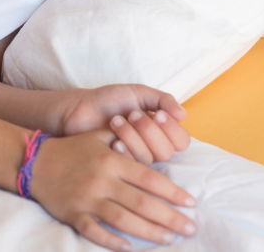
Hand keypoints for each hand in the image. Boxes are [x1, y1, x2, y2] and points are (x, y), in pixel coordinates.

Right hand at [31, 130, 196, 249]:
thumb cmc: (71, 149)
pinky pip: (94, 231)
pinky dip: (111, 241)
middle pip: (142, 202)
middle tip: (190, 228)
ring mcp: (87, 198)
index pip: (149, 178)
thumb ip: (124, 140)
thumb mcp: (97, 137)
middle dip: (170, 217)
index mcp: (112, 159)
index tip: (191, 202)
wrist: (35, 162)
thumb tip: (151, 142)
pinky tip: (129, 248)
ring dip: (148, 231)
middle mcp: (102, 180)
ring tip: (169, 239)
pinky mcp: (73, 214)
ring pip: (123, 219)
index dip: (173, 191)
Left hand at [58, 84, 189, 164]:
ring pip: (148, 159)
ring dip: (133, 137)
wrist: (80, 108)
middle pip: (166, 152)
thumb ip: (162, 100)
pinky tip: (112, 141)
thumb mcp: (138, 94)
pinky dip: (123, 152)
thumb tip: (183, 115)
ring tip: (116, 121)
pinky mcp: (119, 169)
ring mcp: (135, 160)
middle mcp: (151, 148)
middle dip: (149, 131)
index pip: (181, 140)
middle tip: (132, 114)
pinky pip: (130, 168)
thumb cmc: (109, 100)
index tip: (157, 113)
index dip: (172, 129)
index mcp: (160, 132)